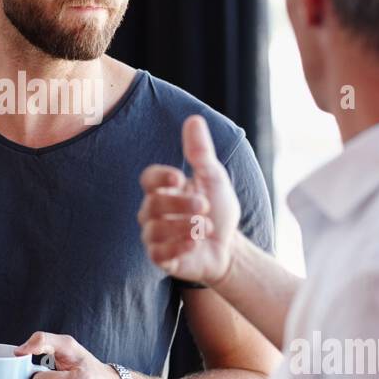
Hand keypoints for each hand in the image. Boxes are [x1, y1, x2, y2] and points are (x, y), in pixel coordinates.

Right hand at [137, 115, 240, 285]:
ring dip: (183, 227)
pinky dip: (178, 247)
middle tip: (204, 206)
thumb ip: (200, 152)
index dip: (160, 177)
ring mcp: (154, 237)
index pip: (149, 179)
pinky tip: (196, 243)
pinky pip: (158, 254)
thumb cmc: (218, 210)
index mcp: (164, 190)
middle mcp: (153, 213)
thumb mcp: (213, 178)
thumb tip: (194, 119)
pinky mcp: (161, 259)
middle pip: (152, 204)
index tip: (180, 177)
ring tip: (205, 227)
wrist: (229, 248)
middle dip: (180, 205)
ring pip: (154, 230)